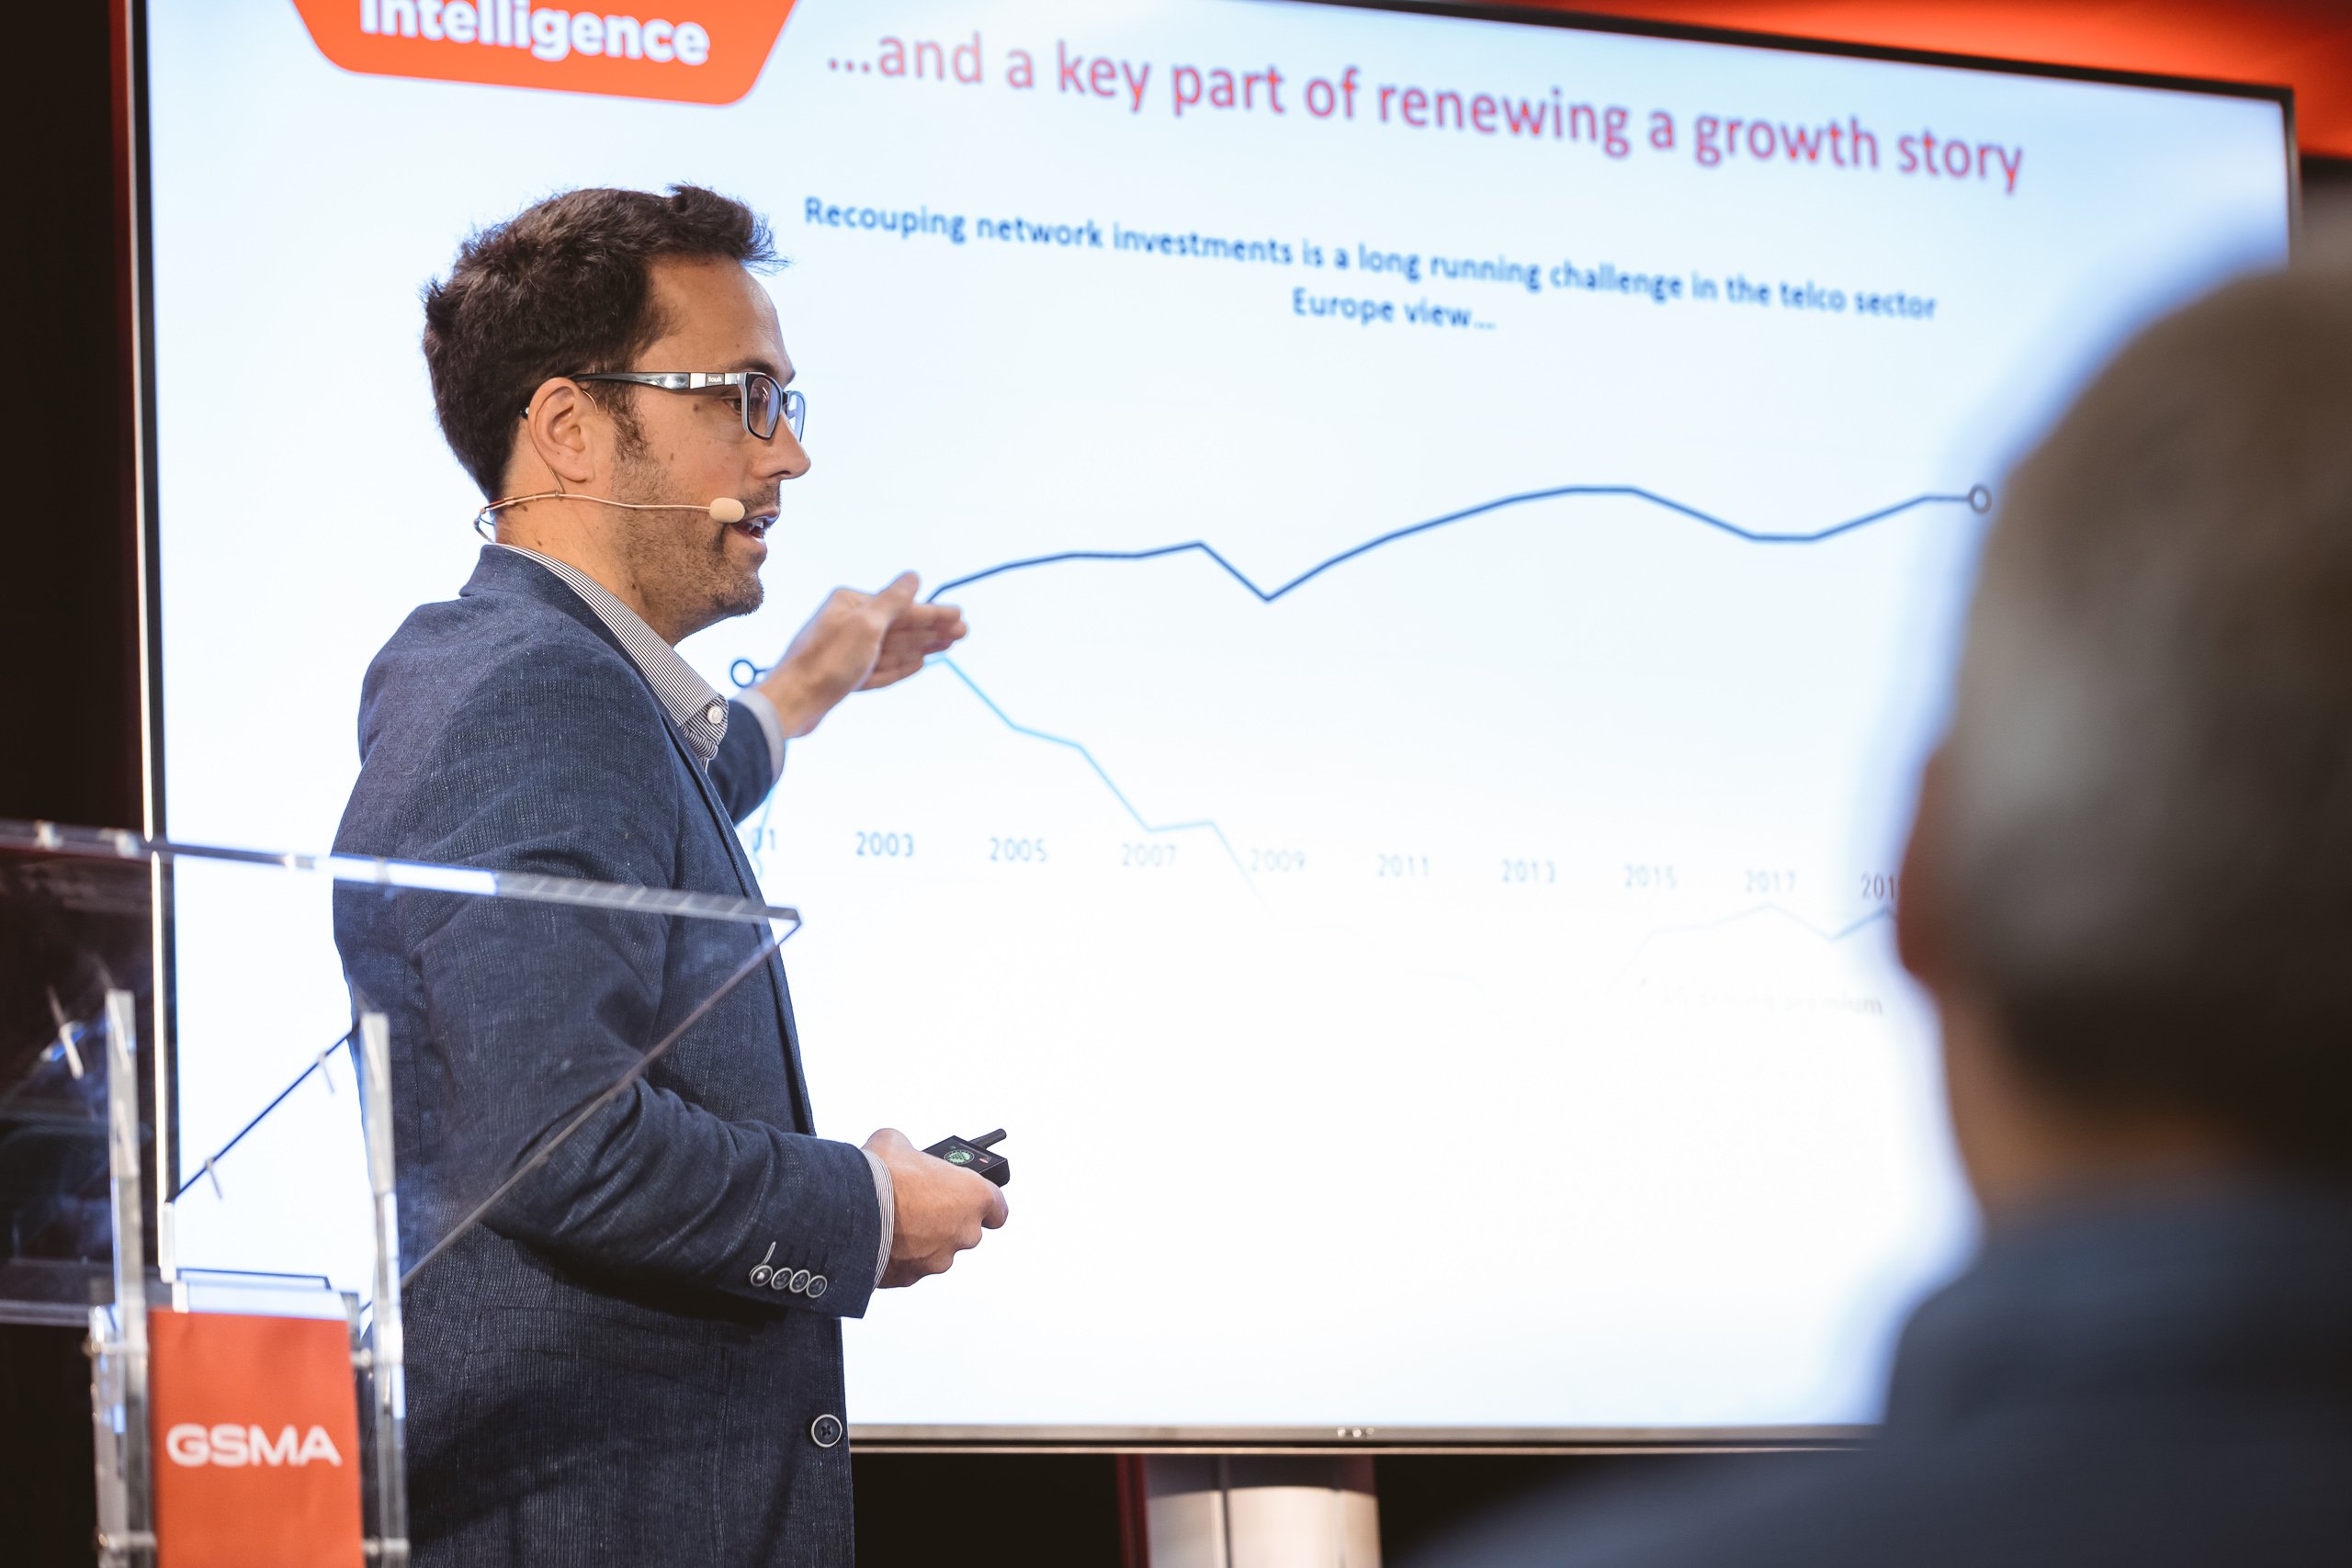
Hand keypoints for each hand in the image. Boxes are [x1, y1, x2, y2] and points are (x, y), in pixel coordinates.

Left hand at [757, 573, 966, 738]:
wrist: (792, 702)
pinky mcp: (845, 675)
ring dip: (921, 645)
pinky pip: (881, 667)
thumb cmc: (827, 661)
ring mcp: (847, 650)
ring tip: (947, 645)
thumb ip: (893, 601)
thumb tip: (913, 576)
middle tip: (963, 632)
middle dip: (931, 629)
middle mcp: (848, 623)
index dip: (933, 613)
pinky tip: (918, 663)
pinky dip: (901, 665)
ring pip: (893, 647)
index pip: (901, 607)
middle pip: (899, 626)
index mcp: (851, 604)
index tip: (960, 616)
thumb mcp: (867, 625)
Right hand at [863, 1127, 1008, 1288]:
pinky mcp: (912, 1277)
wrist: (849, 1211)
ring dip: (922, 1239)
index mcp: (973, 1196)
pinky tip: (880, 1238)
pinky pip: (911, 1265)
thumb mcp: (897, 1142)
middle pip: (966, 1230)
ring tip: (895, 1221)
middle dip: (946, 1220)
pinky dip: (900, 1256)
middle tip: (920, 1204)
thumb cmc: (882, 1174)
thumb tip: (902, 1152)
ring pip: (938, 1250)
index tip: (968, 1199)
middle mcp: (965, 1232)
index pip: (997, 1208)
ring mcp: (940, 1259)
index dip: (984, 1204)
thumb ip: (913, 1152)